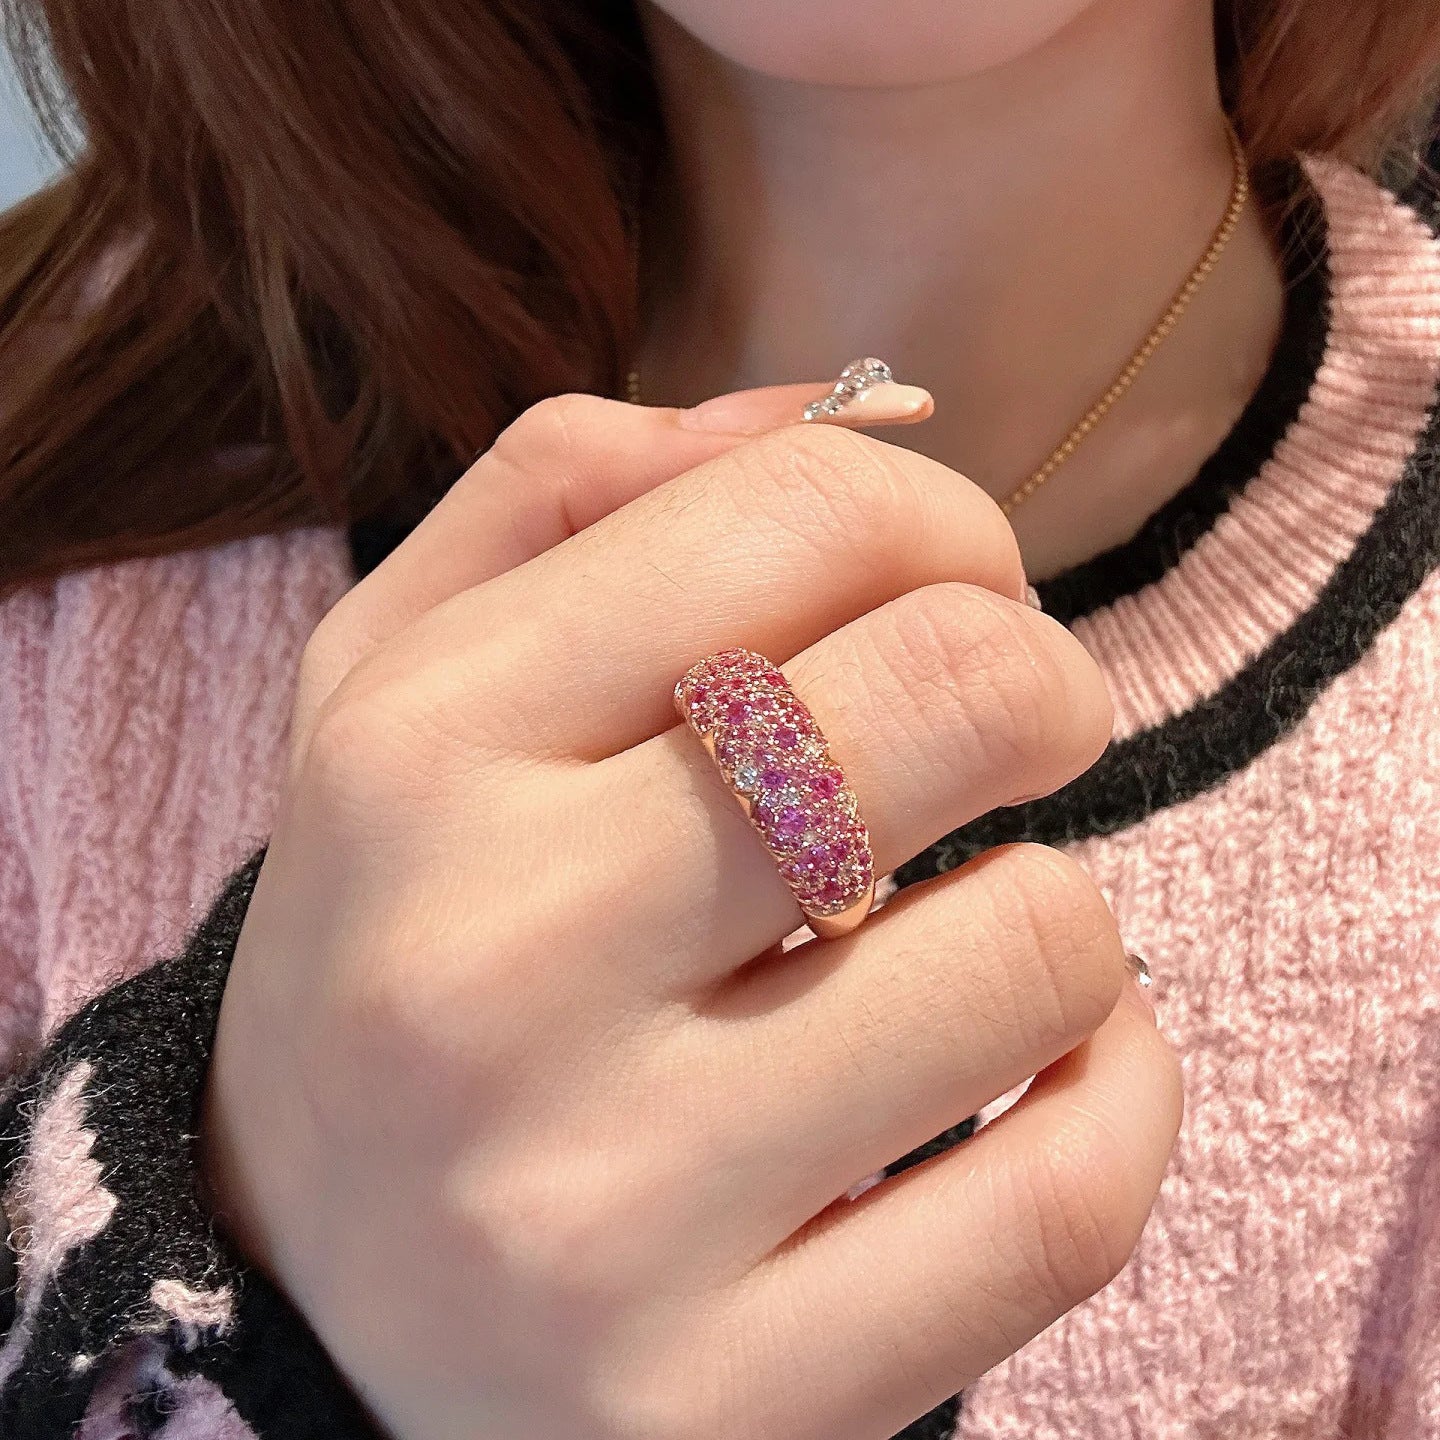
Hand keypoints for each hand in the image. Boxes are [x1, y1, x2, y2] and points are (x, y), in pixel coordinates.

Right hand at [204, 386, 1181, 1439]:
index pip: (800, 515)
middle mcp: (487, 974)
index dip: (939, 524)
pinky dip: (1113, 1096)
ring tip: (951, 941)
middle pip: (958, 691)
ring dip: (1056, 914)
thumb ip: (583, 487)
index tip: (944, 593)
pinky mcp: (724, 1403)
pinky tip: (1024, 1077)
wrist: (311, 1291)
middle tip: (999, 732)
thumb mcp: (400, 677)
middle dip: (1039, 680)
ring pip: (1045, 947)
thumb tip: (859, 406)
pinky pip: (1072, 1197)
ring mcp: (607, 1215)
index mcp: (416, 758)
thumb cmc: (404, 941)